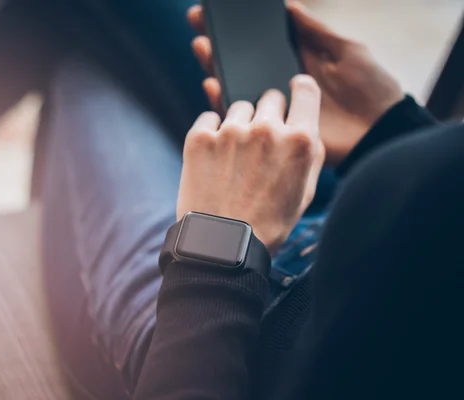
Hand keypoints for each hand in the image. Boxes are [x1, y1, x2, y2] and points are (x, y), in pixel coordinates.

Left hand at [177, 76, 324, 253]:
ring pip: (239, 108)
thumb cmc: (269, 222)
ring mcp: (231, 131)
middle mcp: (266, 129)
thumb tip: (304, 123)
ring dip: (239, 125)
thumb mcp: (305, 191)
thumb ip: (310, 151)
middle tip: (259, 144)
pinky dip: (211, 132)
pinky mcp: (200, 137)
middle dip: (267, 115)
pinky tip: (214, 159)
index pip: (305, 89)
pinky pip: (209, 118)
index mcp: (299, 140)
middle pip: (270, 97)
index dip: (299, 89)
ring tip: (234, 159)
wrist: (223, 244)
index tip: (293, 91)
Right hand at [187, 1, 403, 165]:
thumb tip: (286, 4)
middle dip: (218, 40)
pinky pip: (242, 113)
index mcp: (296, 59)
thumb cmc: (370, 87)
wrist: (379, 132)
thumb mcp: (346, 50)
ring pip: (236, 83)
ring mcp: (273, 105)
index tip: (216, 10)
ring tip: (202, 46)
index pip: (259, 40)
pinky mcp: (272, 128)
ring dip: (215, 66)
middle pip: (241, 59)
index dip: (238, 27)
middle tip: (198, 21)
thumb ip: (315, 30)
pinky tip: (213, 83)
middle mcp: (279, 80)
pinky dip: (224, 99)